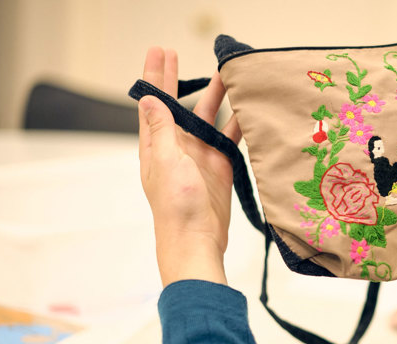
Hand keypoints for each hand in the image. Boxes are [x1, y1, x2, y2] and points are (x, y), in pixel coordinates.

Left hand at [138, 47, 240, 286]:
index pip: (155, 102)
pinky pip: (230, 137)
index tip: (160, 52)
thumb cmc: (175, 205)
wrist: (197, 239)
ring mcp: (200, 156)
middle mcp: (178, 147)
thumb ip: (162, 128)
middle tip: (179, 54)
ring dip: (215, 96)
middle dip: (179, 80)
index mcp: (158, 144)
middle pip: (180, 105)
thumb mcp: (166, 160)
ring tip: (224, 73)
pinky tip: (246, 106)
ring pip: (208, 118)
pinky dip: (238, 122)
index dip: (157, 76)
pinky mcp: (220, 166)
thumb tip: (149, 98)